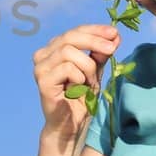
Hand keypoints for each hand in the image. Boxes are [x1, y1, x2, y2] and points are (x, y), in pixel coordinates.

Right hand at [33, 25, 120, 142]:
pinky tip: (78, 89)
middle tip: (112, 48)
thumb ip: (101, 53)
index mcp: (54, 49)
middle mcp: (43, 55)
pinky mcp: (42, 81)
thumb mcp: (95, 71)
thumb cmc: (81, 98)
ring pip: (68, 51)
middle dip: (94, 41)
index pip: (74, 31)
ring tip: (90, 82)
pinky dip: (80, 77)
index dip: (95, 30)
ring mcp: (40, 67)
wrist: (71, 125)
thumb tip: (115, 35)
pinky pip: (67, 68)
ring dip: (87, 66)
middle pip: (70, 37)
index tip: (114, 33)